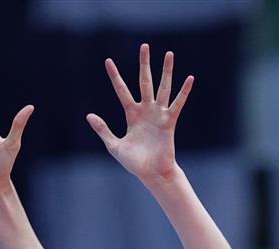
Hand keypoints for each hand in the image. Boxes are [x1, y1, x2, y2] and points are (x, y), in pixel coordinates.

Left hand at [87, 43, 193, 183]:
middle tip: (144, 46)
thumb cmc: (134, 162)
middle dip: (144, 64)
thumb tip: (89, 115)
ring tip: (168, 54)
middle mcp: (145, 110)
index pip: (121, 90)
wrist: (151, 173)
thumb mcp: (114, 146)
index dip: (115, 76)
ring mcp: (158, 114)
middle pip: (144, 82)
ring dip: (166, 71)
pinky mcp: (169, 121)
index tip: (108, 61)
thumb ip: (103, 130)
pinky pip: (177, 104)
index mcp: (131, 114)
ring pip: (162, 87)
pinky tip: (189, 78)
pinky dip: (183, 92)